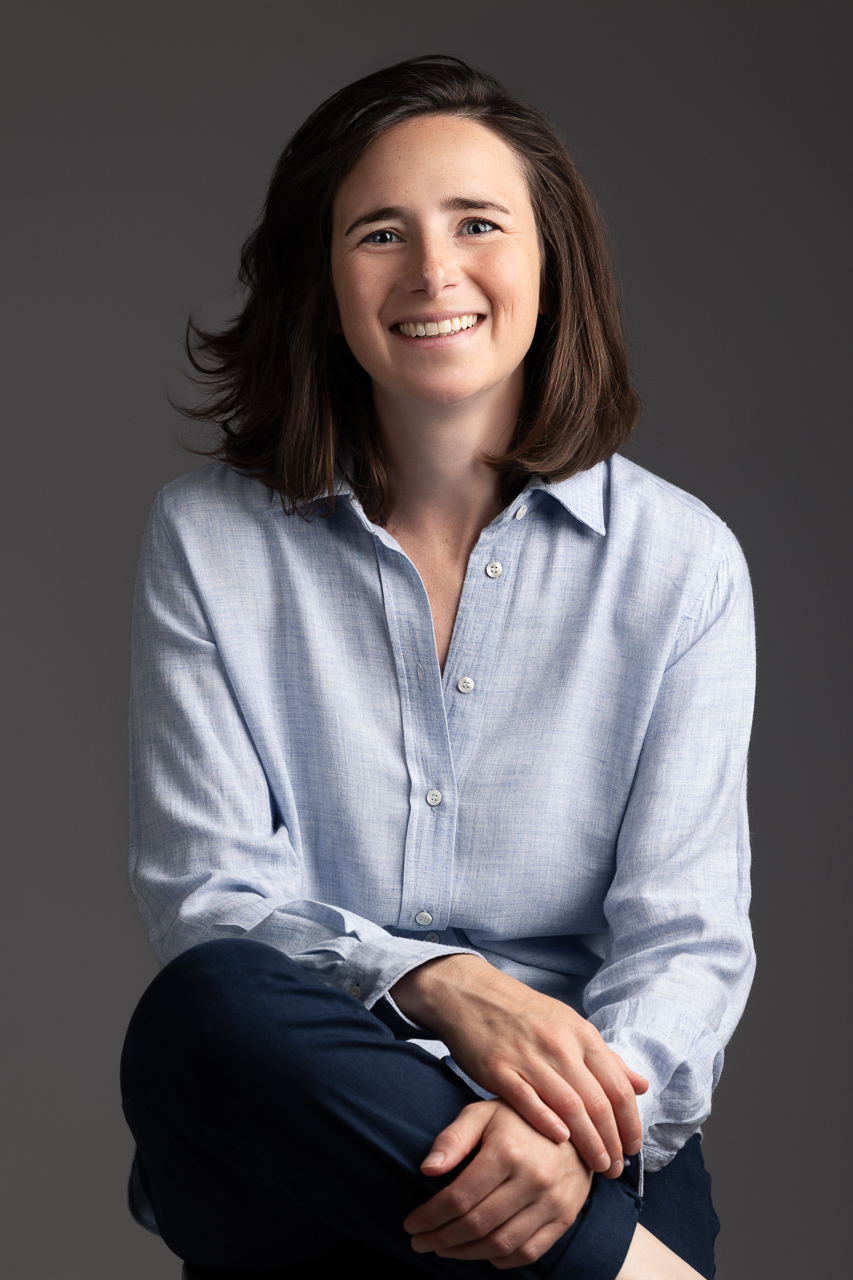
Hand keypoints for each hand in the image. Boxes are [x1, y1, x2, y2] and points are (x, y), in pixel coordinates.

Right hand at [392, 955, 647, 1175]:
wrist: (471, 994)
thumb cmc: (524, 1014)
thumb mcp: (570, 1026)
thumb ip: (605, 1058)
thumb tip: (642, 1085)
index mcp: (581, 1034)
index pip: (618, 1086)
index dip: (630, 1122)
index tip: (633, 1149)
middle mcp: (560, 1045)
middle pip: (597, 1102)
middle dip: (612, 1142)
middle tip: (616, 1169)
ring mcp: (529, 1056)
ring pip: (569, 1106)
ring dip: (588, 1142)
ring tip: (597, 1167)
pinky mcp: (498, 1068)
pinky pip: (527, 1100)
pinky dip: (546, 1123)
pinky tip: (560, 1142)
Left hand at [403, 1098, 592, 1268]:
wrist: (576, 1124)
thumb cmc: (519, 1119)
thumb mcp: (483, 1113)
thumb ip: (453, 1138)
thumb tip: (426, 1169)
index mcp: (508, 1152)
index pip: (459, 1198)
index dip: (429, 1216)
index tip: (410, 1224)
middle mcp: (533, 1179)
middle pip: (476, 1225)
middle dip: (440, 1239)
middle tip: (419, 1241)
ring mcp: (552, 1202)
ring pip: (499, 1245)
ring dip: (465, 1253)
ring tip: (443, 1249)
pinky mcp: (564, 1218)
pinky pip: (527, 1252)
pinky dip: (499, 1259)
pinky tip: (479, 1251)